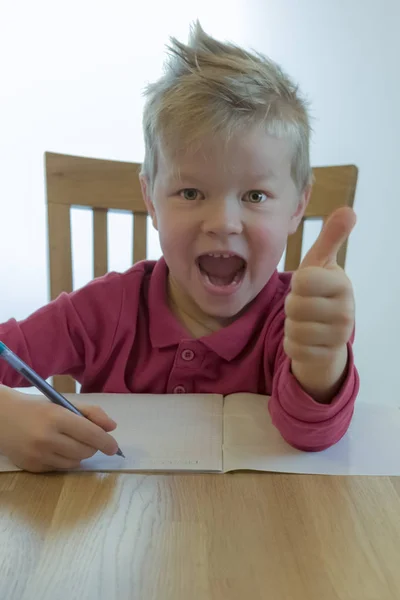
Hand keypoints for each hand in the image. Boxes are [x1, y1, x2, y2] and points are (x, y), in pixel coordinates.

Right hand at [0, 386, 117, 471]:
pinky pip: (59, 469)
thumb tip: (112, 427)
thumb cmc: (36, 408)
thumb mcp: (62, 403)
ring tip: (70, 443)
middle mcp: (47, 438)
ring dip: (79, 455)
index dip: (106, 442)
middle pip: (85, 451)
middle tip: (88, 439)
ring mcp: (38, 455)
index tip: (114, 447)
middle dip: (92, 447)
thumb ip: (90, 413)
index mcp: (56, 417)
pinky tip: (55, 449)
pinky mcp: (32, 467)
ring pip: (74, 463)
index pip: (90, 433)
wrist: (2, 418)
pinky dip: (64, 461)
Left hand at [284, 207, 355, 401]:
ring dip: (291, 325)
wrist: (327, 333)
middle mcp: (346, 312)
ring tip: (305, 322)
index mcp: (342, 285)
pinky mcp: (326, 358)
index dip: (297, 284)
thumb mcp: (321, 264)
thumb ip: (331, 238)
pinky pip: (292, 348)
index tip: (308, 286)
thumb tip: (348, 210)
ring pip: (292, 328)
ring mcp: (338, 338)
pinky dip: (292, 344)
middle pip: (294, 306)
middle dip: (292, 306)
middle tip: (305, 306)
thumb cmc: (320, 293)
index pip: (303, 280)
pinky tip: (305, 340)